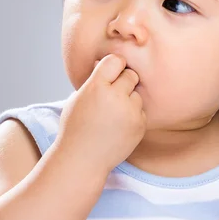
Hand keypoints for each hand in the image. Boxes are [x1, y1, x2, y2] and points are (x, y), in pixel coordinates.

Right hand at [57, 54, 146, 172]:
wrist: (83, 159)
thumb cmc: (77, 127)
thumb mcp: (78, 98)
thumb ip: (94, 80)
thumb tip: (106, 62)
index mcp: (97, 87)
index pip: (116, 60)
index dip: (114, 66)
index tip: (110, 73)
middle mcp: (116, 97)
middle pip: (131, 75)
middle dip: (123, 82)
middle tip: (112, 95)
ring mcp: (130, 112)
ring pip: (137, 94)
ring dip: (128, 100)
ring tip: (112, 116)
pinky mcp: (140, 125)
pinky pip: (141, 111)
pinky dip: (132, 116)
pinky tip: (118, 127)